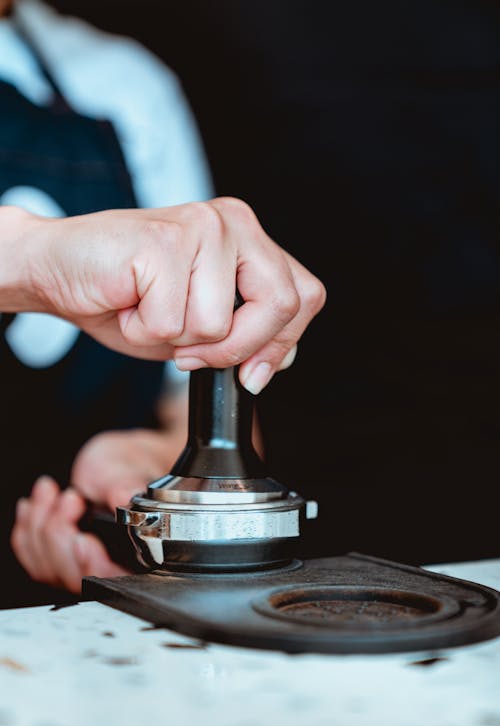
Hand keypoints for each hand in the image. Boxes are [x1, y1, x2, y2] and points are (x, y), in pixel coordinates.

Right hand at [2, 198, 325, 392]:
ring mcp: (200, 227)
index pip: (305, 295)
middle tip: (189, 351)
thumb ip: (246, 334)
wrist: (59, 270)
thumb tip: (280, 360)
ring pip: (217, 324)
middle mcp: (232, 223)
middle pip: (280, 305)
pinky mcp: (164, 242)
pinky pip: (171, 323)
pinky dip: (141, 331)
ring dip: (175, 340)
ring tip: (148, 310)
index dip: (284, 344)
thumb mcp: (200, 325)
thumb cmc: (128, 296)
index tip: (252, 374)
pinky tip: (128, 302)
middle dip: (235, 349)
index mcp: (249, 239)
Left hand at [10, 476, 126, 593]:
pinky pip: (32, 556)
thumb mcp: (129, 472)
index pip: (117, 577)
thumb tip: (125, 497)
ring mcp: (83, 569)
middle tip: (70, 498)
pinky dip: (28, 527)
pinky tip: (40, 503)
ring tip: (53, 491)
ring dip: (41, 525)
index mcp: (141, 554)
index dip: (94, 564)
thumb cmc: (127, 470)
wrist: (114, 466)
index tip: (81, 539)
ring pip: (48, 568)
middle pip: (76, 577)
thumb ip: (128, 487)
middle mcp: (113, 569)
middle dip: (60, 534)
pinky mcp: (59, 562)